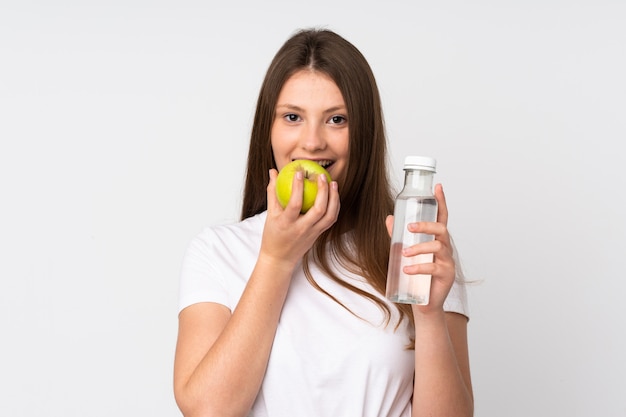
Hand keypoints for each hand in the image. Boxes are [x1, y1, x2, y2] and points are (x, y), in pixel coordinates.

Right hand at [259, 169, 339, 270]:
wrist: (280, 259)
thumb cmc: (273, 235)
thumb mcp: (270, 215)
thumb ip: (272, 192)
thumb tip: (273, 171)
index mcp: (287, 224)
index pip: (295, 204)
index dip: (298, 188)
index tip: (299, 172)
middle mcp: (302, 229)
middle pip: (318, 210)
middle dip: (323, 191)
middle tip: (322, 176)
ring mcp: (313, 233)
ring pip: (329, 215)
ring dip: (334, 198)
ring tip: (333, 183)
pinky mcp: (319, 234)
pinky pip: (331, 219)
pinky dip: (335, 206)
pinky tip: (334, 195)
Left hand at [385, 184, 455, 313]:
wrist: (423, 303)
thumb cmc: (416, 275)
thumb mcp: (405, 253)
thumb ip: (397, 236)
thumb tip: (389, 217)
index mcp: (436, 240)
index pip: (442, 217)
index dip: (441, 202)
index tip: (438, 186)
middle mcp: (445, 248)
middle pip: (442, 229)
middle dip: (426, 225)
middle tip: (409, 227)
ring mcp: (448, 262)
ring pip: (438, 247)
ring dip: (419, 248)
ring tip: (404, 254)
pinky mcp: (446, 275)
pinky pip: (433, 268)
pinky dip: (419, 267)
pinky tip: (407, 269)